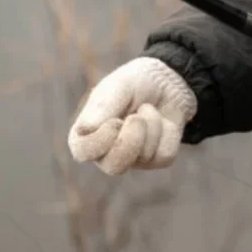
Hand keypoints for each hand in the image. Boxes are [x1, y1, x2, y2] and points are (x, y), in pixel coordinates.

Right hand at [67, 57, 196, 174]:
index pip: (83, 152)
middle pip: (113, 167)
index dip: (100, 141)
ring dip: (152, 126)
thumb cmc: (134, 84)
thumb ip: (103, 105)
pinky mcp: (157, 160)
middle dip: (130, 142)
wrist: (166, 83)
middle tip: (137, 117)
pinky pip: (165, 155)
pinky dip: (168, 132)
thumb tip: (84, 129)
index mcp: (86, 134)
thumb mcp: (119, 86)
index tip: (115, 121)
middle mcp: (106, 152)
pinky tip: (163, 121)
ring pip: (144, 158)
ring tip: (147, 109)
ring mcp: (133, 159)